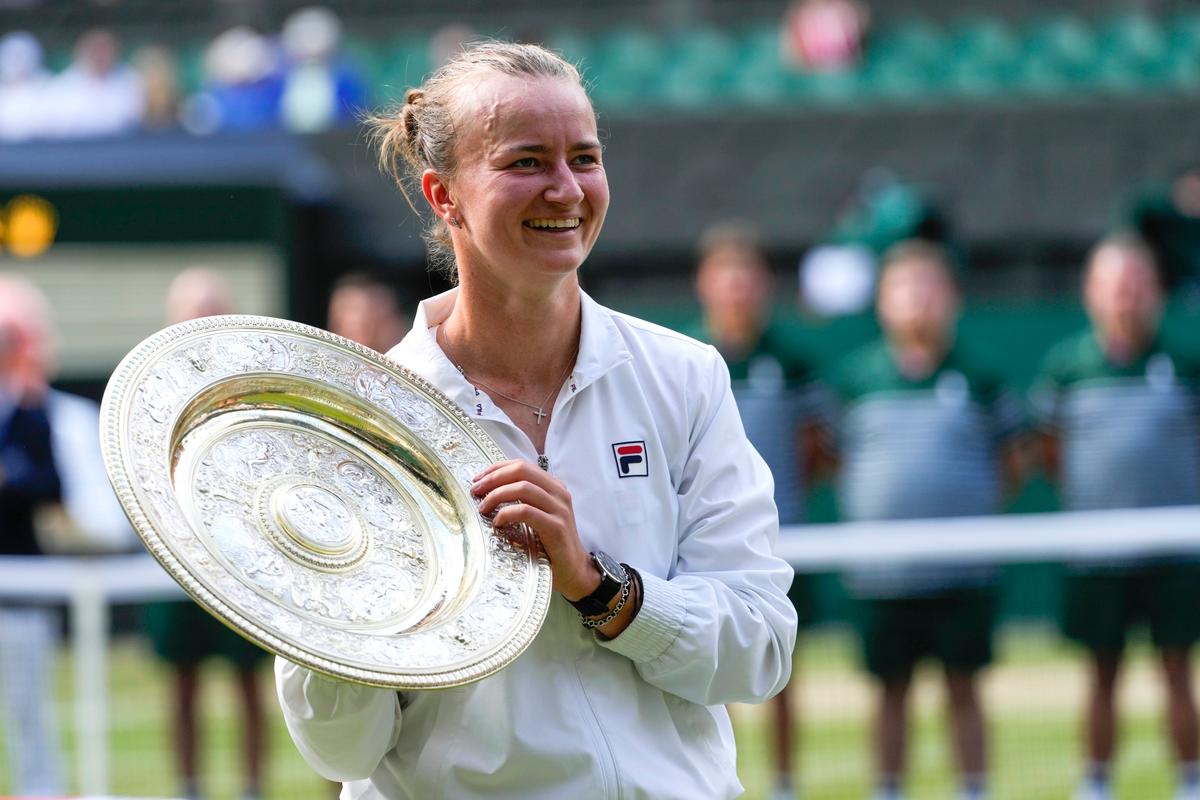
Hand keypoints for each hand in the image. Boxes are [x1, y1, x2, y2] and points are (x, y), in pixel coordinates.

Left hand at [472, 459, 599, 600]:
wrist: (574, 570)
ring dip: (496, 495)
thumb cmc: (550, 544)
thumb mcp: (537, 515)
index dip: (496, 468)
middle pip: (521, 471)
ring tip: (483, 508)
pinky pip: (526, 512)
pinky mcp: (556, 527)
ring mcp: (560, 509)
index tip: (477, 479)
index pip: (522, 465)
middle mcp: (559, 493)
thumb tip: (488, 490)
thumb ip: (522, 500)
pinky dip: (507, 514)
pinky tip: (497, 523)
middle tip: (476, 490)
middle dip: (494, 478)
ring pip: (523, 488)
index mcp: (553, 486)